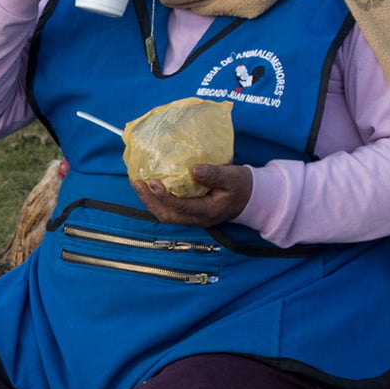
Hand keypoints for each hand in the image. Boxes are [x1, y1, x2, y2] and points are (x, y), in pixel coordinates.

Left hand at [132, 164, 252, 226]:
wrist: (252, 198)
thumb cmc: (242, 186)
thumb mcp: (232, 177)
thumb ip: (213, 174)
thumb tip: (193, 169)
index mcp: (207, 211)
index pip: (181, 206)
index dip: (165, 196)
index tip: (153, 181)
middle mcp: (198, 219)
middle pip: (167, 215)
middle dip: (150, 201)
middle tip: (137, 183)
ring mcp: (193, 218)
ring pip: (166, 215)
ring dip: (151, 202)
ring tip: (139, 185)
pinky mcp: (191, 213)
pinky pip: (170, 210)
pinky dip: (158, 201)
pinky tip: (151, 188)